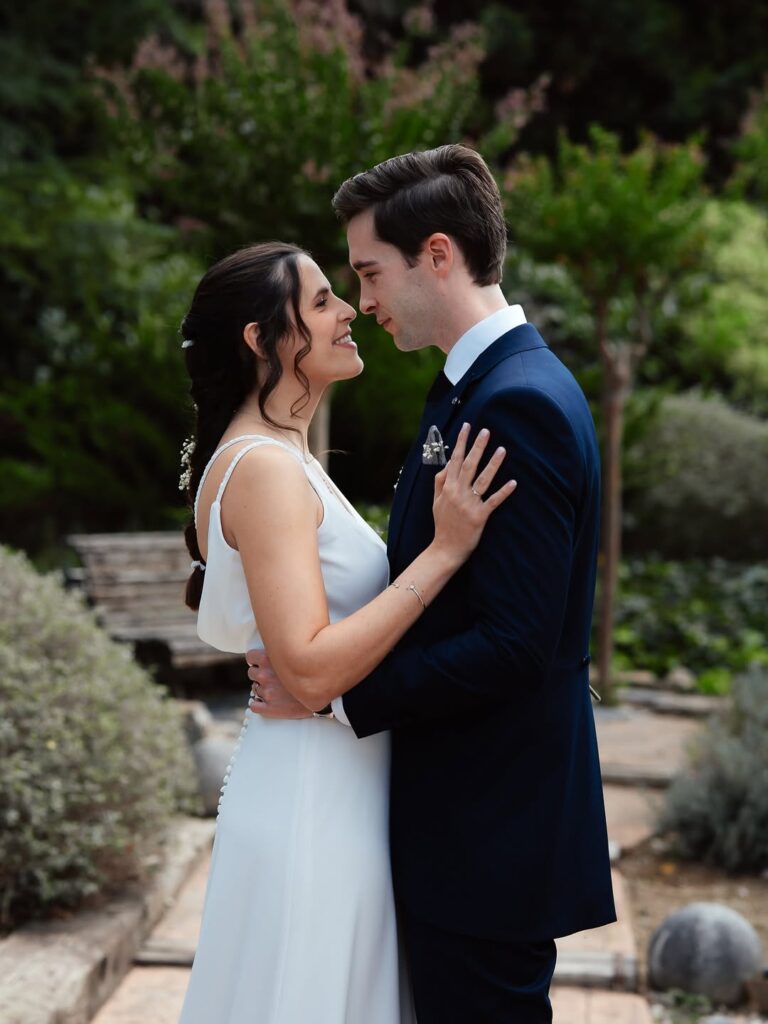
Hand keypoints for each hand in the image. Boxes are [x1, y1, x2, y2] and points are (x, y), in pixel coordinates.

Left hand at [245, 649, 313, 718]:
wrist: (327, 695)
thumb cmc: (315, 672)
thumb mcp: (297, 653)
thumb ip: (283, 651)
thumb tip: (273, 647)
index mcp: (269, 659)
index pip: (250, 657)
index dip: (256, 660)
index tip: (262, 663)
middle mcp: (265, 675)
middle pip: (252, 673)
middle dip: (260, 674)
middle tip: (273, 677)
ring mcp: (267, 692)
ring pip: (255, 689)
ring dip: (263, 689)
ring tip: (278, 690)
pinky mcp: (270, 708)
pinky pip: (255, 706)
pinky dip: (258, 704)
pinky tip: (267, 703)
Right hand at [431, 423, 516, 565]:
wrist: (445, 549)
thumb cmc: (442, 525)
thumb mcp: (436, 502)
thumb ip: (440, 483)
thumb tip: (447, 465)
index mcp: (447, 488)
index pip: (455, 460)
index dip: (461, 442)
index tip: (467, 427)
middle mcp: (457, 493)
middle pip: (469, 465)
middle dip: (477, 447)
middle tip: (486, 431)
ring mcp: (469, 504)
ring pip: (482, 480)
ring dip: (493, 464)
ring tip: (502, 450)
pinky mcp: (479, 516)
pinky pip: (493, 501)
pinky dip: (503, 492)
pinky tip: (513, 483)